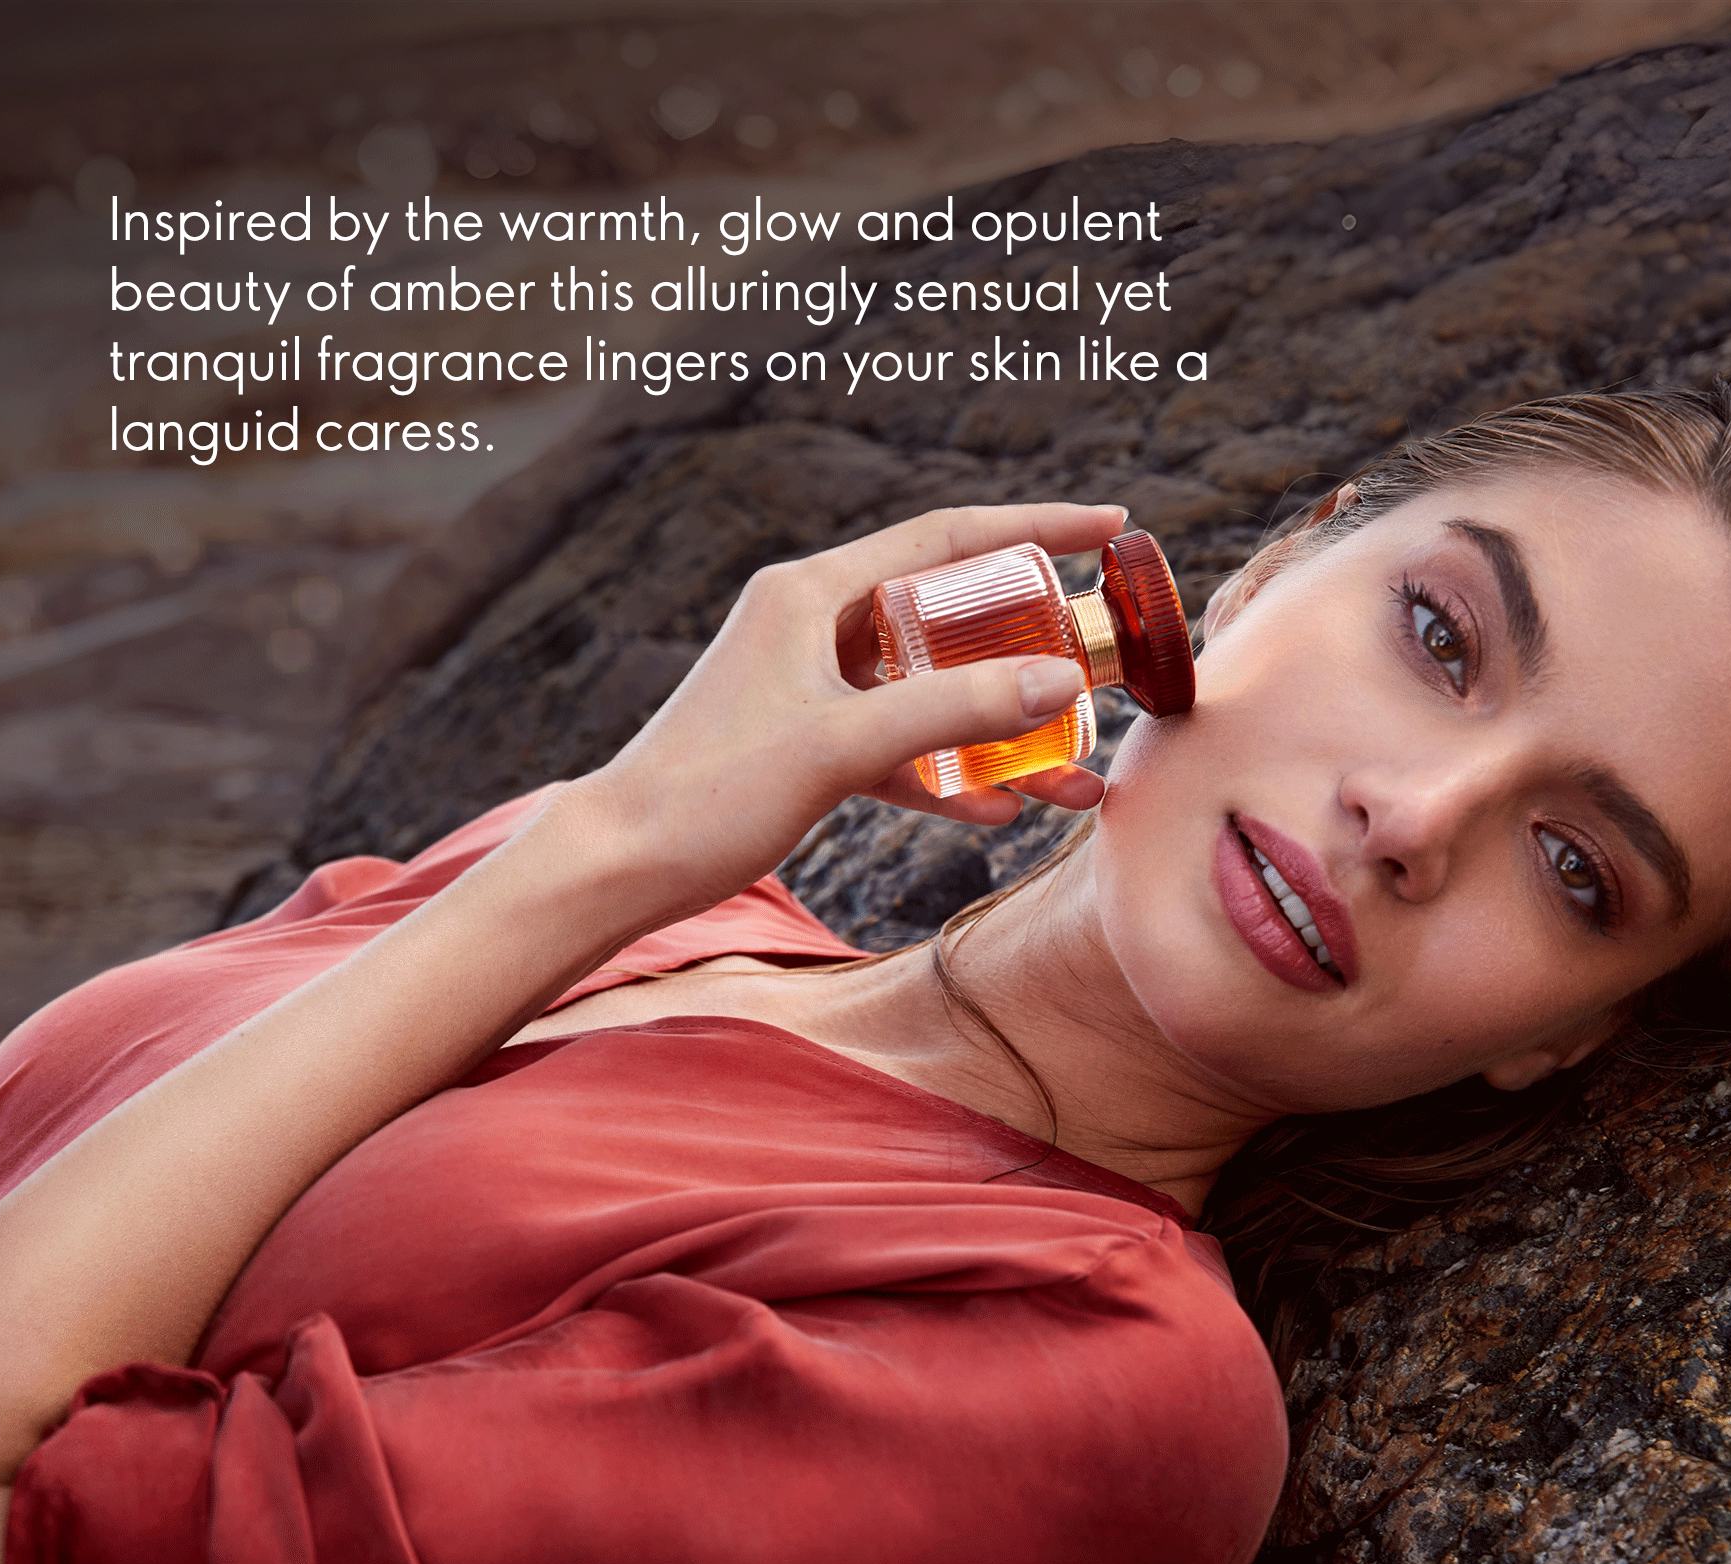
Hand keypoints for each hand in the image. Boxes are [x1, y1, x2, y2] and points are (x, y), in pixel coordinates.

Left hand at [587, 502, 1121, 914]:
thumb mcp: (840, 745)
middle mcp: (812, 627)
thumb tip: (1058, 681)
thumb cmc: (708, 792)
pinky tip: (1000, 813)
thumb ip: (952, 710)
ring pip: (930, 696)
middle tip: (1099, 670)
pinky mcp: (807, 749)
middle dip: (1029, 652)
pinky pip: (898, 750)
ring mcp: (811, 690)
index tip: (1109, 532)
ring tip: (1071, 777)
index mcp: (810, 593)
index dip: (1034, 529)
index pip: (946, 538)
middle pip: (949, 618)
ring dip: (998, 735)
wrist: (621, 866)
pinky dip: (948, 777)